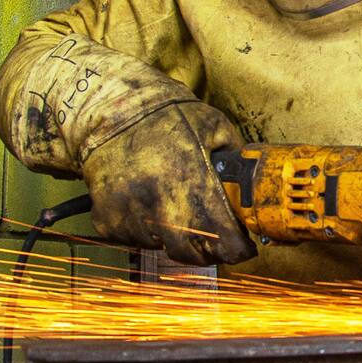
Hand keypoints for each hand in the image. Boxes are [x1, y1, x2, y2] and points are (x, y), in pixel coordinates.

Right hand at [81, 100, 257, 265]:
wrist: (111, 109)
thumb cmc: (164, 115)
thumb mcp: (214, 126)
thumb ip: (238, 158)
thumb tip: (256, 186)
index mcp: (190, 177)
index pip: (221, 235)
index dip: (236, 248)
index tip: (242, 248)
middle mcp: (158, 200)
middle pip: (191, 252)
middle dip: (207, 249)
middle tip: (212, 236)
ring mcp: (127, 212)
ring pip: (160, 246)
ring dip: (172, 236)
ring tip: (172, 206)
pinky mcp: (106, 219)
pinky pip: (131, 239)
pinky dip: (143, 230)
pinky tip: (146, 203)